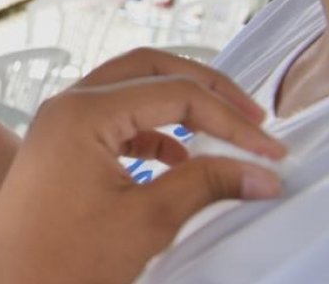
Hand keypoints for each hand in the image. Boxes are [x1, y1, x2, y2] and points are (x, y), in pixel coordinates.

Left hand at [0, 48, 286, 283]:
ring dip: (178, 106)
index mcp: (84, 112)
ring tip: (223, 135)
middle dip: (206, 90)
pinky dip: (152, 130)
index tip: (269, 150)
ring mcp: (59, 124)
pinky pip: (114, 120)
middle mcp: (67, 106)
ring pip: (130, 90)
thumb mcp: (147, 219)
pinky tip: (180, 158)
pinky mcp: (59, 147)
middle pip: (150, 70)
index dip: (231, 120)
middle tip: (251, 117)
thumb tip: (258, 172)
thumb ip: (206, 184)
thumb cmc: (59, 259)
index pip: (176, 93)